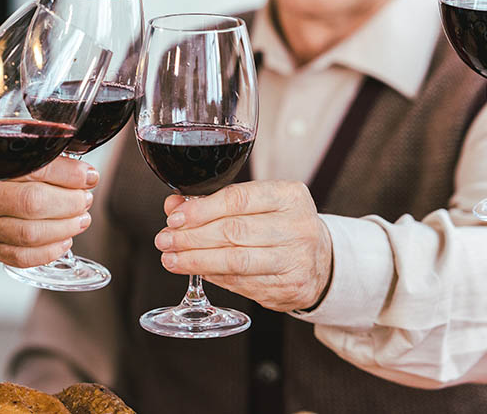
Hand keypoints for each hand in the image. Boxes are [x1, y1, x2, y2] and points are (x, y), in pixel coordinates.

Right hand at [0, 157, 97, 267]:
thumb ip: (30, 151)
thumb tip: (71, 152)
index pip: (33, 170)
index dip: (67, 174)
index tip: (88, 175)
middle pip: (32, 204)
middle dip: (69, 202)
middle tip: (85, 198)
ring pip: (30, 234)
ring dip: (64, 227)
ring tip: (81, 218)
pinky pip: (21, 257)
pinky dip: (48, 252)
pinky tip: (64, 241)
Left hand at [154, 181, 332, 311]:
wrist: (321, 260)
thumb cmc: (281, 224)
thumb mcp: (258, 203)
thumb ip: (216, 202)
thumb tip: (174, 207)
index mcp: (290, 196)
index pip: (238, 199)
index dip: (202, 210)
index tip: (174, 218)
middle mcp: (298, 227)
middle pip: (234, 232)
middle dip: (192, 237)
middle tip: (165, 240)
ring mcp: (297, 261)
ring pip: (236, 262)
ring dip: (196, 261)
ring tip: (171, 259)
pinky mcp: (290, 289)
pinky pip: (242, 284)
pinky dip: (214, 277)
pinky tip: (196, 270)